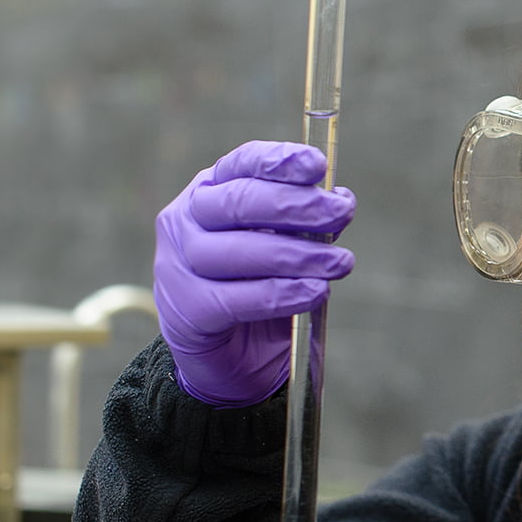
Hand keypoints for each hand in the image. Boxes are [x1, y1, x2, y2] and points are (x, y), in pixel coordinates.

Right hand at [154, 141, 355, 407]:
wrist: (230, 360)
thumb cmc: (260, 289)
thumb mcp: (285, 247)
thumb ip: (305, 224)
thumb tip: (339, 200)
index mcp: (209, 193)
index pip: (240, 164)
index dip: (279, 161)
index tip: (318, 164)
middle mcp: (185, 222)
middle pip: (239, 202)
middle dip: (297, 204)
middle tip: (342, 211)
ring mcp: (178, 266)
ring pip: (240, 251)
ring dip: (299, 254)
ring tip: (340, 262)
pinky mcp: (186, 312)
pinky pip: (238, 299)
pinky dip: (283, 294)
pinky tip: (316, 291)